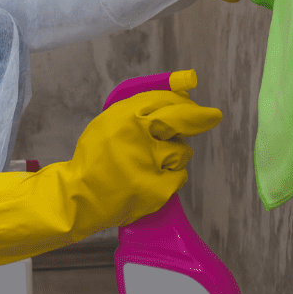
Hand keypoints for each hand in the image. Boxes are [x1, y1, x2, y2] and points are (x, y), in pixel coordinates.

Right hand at [0, 71, 222, 265]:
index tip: (198, 101)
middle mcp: (141, 137)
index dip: (184, 100)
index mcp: (126, 117)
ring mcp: (151, 164)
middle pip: (181, 120)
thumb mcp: (110, 122)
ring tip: (154, 159)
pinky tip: (153, 177)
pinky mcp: (158, 189)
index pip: (165, 100)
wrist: (80, 196)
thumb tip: (178, 97)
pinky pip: (179, 175)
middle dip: (200, 117)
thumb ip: (139, 108)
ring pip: (182, 150)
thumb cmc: (96, 157)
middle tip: (212, 117)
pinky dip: (171, 175)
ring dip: (175, 152)